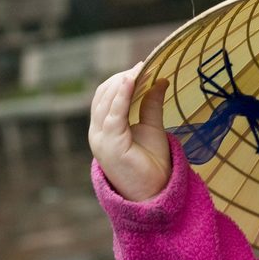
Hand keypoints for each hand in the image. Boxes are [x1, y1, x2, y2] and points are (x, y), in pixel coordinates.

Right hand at [88, 62, 171, 200]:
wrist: (154, 193)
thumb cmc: (151, 164)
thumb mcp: (152, 127)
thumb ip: (151, 105)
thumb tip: (160, 80)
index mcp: (105, 128)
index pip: (106, 96)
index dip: (122, 79)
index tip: (142, 66)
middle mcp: (98, 131)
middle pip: (104, 95)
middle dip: (123, 78)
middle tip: (143, 66)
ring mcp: (101, 138)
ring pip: (106, 101)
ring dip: (123, 83)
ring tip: (140, 70)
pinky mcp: (110, 144)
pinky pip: (113, 114)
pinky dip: (121, 95)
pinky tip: (131, 80)